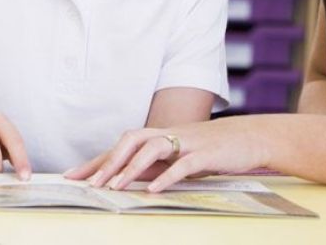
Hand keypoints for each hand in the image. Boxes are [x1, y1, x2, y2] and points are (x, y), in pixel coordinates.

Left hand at [65, 115, 270, 191]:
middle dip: (110, 161)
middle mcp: (172, 135)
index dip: (99, 160)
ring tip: (115, 187)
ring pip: (154, 147)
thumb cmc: (216, 149)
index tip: (73, 176)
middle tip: (91, 184)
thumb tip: (130, 180)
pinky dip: (167, 176)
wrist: (251, 137)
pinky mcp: (206, 153)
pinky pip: (183, 163)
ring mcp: (189, 142)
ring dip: (132, 168)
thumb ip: (158, 164)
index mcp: (164, 136)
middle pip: (133, 139)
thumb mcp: (183, 156)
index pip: (125, 146)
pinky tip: (153, 190)